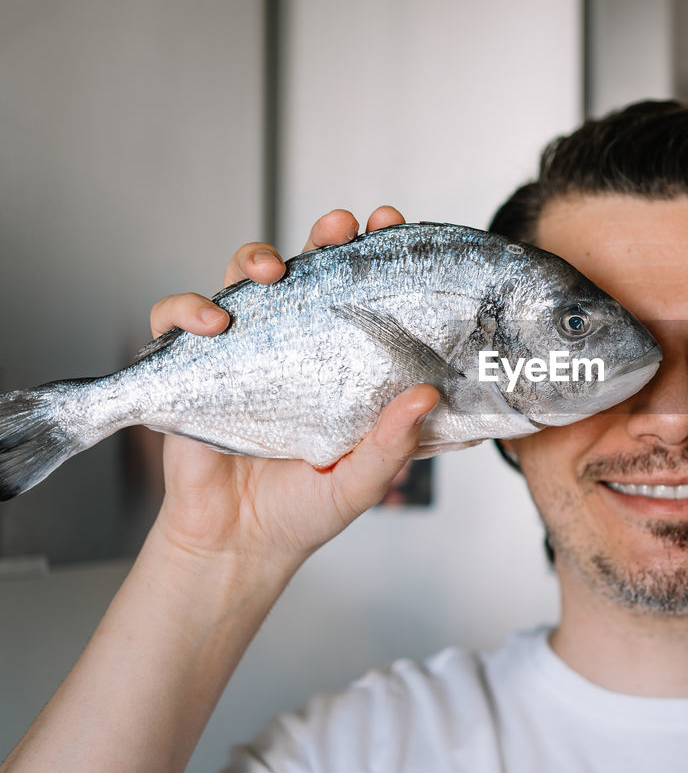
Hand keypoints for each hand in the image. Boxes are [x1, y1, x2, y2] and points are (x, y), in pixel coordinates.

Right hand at [147, 206, 435, 570]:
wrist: (240, 547)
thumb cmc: (306, 509)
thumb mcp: (362, 481)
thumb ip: (392, 444)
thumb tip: (426, 396)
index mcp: (342, 359)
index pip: (361, 291)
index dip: (374, 253)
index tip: (391, 227)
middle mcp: (294, 343)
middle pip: (306, 268)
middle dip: (324, 235)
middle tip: (341, 225)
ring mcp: (243, 350)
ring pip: (242, 278)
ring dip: (255, 257)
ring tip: (274, 268)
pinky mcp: (191, 368)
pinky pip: (175, 320)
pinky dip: (187, 309)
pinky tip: (213, 320)